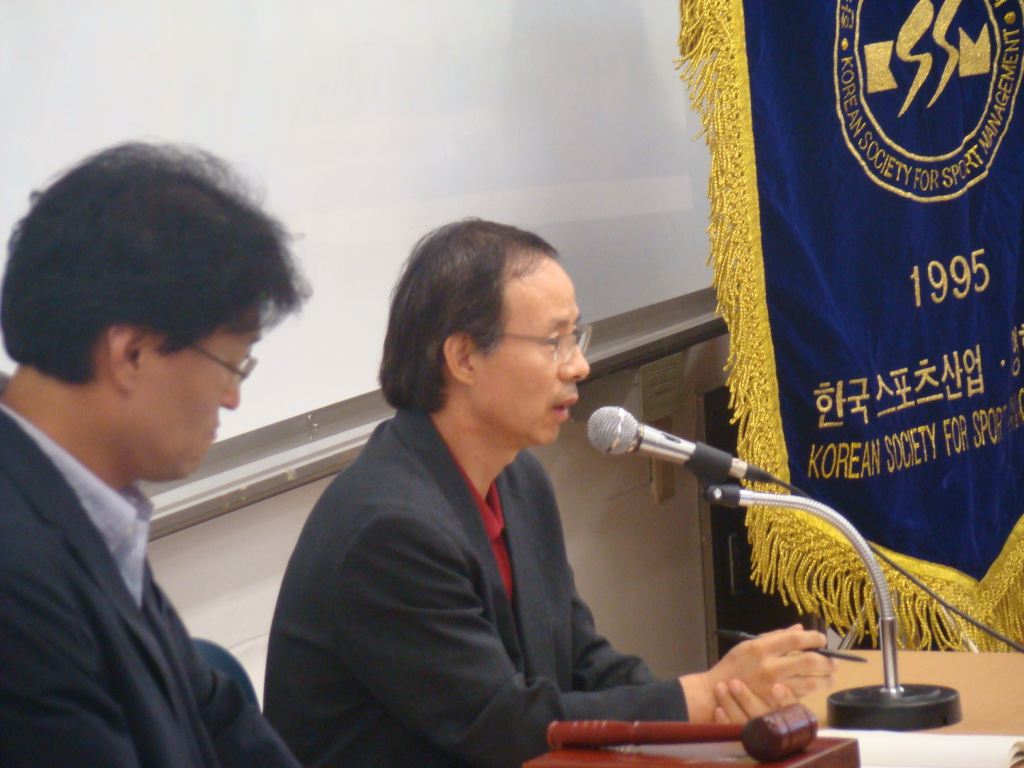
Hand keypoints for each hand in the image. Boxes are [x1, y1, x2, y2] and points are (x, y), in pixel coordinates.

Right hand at [679, 624, 835, 722]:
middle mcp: (771, 667)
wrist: (718, 691)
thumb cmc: (734, 664)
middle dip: (827, 660)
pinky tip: (815, 685)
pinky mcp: (777, 703)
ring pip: (811, 683)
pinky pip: (802, 695)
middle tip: (833, 661)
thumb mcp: (749, 643)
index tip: (821, 639)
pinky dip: (813, 690)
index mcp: (762, 648)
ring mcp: (775, 687)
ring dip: (826, 678)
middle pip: (809, 661)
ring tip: (830, 675)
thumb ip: (776, 636)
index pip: (796, 640)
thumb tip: (800, 629)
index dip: (814, 638)